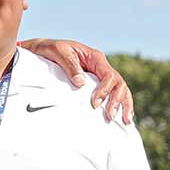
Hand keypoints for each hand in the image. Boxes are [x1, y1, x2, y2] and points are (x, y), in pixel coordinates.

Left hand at [18, 38, 133, 122]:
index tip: (95, 104)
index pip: (108, 76)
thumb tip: (81, 83)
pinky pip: (112, 92)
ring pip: (120, 89)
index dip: (104, 91)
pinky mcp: (95, 83)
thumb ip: (70, 66)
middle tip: (110, 116)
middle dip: (117, 100)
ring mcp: (99, 75)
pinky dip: (120, 103)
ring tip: (125, 120)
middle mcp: (101, 66)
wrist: (44, 49)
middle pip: (119, 84)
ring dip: (124, 104)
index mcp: (95, 58)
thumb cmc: (51, 49)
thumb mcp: (59, 52)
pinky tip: (122, 115)